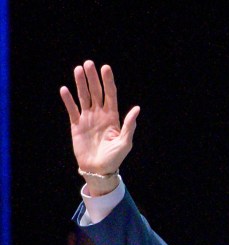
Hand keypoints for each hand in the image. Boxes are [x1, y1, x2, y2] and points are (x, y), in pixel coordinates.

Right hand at [60, 61, 139, 193]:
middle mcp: (100, 115)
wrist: (98, 169)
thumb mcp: (125, 142)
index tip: (105, 68)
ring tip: (78, 69)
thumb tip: (136, 109)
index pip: (110, 95)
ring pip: (83, 97)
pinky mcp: (76, 125)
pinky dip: (68, 100)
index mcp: (113, 117)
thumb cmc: (114, 158)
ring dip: (80, 83)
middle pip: (96, 92)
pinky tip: (65, 89)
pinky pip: (72, 109)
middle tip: (89, 64)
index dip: (108, 81)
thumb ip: (129, 125)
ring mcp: (87, 118)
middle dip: (93, 78)